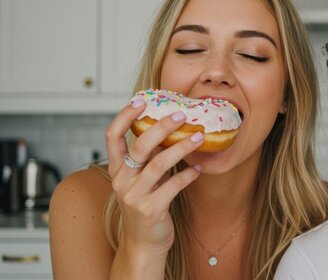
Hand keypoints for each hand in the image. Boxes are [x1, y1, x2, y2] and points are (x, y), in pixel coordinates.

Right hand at [105, 99, 202, 255]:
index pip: (112, 136)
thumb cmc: (146, 204)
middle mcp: (122, 180)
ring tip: (199, 136)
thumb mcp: (141, 178)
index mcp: (117, 169)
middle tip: (181, 114)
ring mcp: (135, 196)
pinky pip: (173, 186)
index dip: (124, 116)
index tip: (141, 100)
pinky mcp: (151, 209)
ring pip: (159, 164)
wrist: (143, 243)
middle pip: (139, 146)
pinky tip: (200, 168)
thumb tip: (168, 127)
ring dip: (182, 147)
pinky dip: (188, 175)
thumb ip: (148, 157)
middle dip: (161, 127)